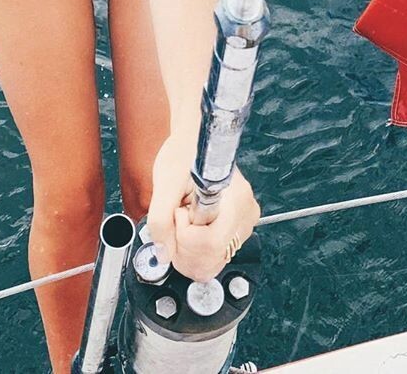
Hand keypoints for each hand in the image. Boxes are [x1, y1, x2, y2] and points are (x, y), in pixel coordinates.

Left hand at [147, 135, 261, 283]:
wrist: (192, 142)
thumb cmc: (183, 153)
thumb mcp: (165, 183)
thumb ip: (161, 220)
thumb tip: (164, 254)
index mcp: (236, 200)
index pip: (210, 244)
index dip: (184, 234)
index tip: (179, 209)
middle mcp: (246, 214)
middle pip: (213, 259)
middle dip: (184, 247)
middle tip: (178, 216)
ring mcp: (243, 224)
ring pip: (213, 263)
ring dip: (189, 250)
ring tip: (184, 219)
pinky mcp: (236, 230)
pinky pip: (214, 257)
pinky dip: (196, 251)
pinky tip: (191, 228)